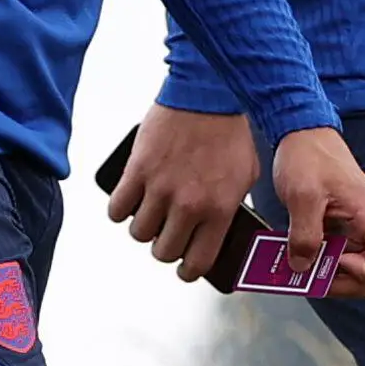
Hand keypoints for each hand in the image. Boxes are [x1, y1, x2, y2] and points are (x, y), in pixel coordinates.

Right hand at [108, 105, 258, 282]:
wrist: (208, 94)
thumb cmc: (230, 133)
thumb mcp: (246, 177)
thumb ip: (230, 209)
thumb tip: (218, 234)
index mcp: (219, 209)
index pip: (198, 262)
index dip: (188, 271)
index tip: (185, 268)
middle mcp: (189, 204)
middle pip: (164, 252)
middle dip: (165, 248)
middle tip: (168, 234)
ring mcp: (160, 188)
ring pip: (139, 234)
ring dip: (144, 228)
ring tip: (152, 213)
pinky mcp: (138, 170)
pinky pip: (117, 210)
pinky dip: (121, 209)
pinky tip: (131, 200)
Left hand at [270, 126, 364, 299]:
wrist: (302, 131)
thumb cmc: (309, 155)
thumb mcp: (303, 197)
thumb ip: (304, 235)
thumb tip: (303, 266)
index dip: (364, 270)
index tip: (335, 259)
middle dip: (342, 281)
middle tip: (312, 273)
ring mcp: (353, 227)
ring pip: (352, 267)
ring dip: (326, 273)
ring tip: (300, 263)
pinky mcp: (338, 226)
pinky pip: (335, 253)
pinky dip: (317, 259)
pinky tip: (297, 252)